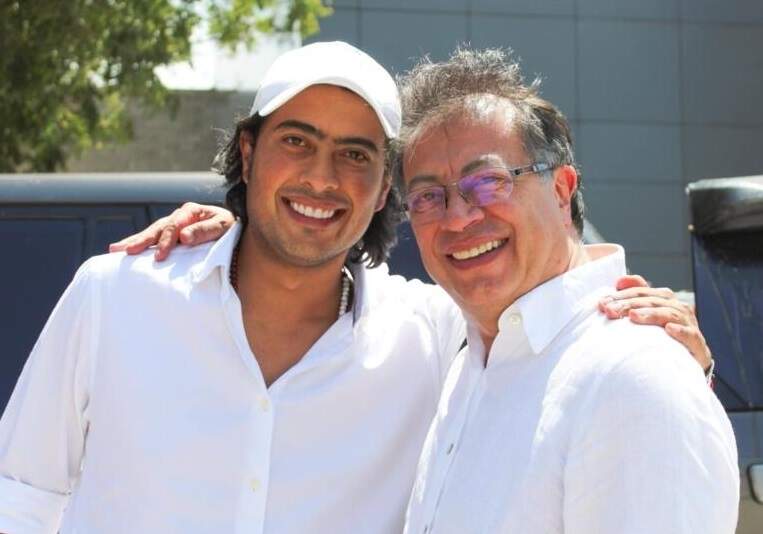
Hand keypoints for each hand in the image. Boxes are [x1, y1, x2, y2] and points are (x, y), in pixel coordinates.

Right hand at [109, 203, 234, 260]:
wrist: (234, 231)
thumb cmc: (231, 229)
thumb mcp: (223, 227)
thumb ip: (205, 231)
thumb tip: (183, 237)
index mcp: (191, 211)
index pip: (174, 226)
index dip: (166, 241)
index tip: (160, 256)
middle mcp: (179, 216)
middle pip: (158, 228)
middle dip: (143, 240)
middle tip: (128, 252)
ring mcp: (173, 225)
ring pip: (151, 233)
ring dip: (134, 241)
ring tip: (115, 250)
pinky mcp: (171, 236)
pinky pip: (152, 239)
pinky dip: (138, 244)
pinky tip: (122, 250)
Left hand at [599, 275, 711, 372]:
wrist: (691, 359)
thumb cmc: (663, 335)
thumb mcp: (647, 314)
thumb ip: (635, 296)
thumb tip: (619, 281)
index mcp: (664, 299)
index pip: (639, 293)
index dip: (620, 296)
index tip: (602, 303)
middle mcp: (677, 308)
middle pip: (651, 301)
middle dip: (628, 304)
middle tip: (610, 311)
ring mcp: (688, 324)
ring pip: (669, 314)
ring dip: (650, 314)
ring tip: (633, 316)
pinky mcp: (697, 343)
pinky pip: (691, 335)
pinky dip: (681, 331)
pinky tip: (669, 329)